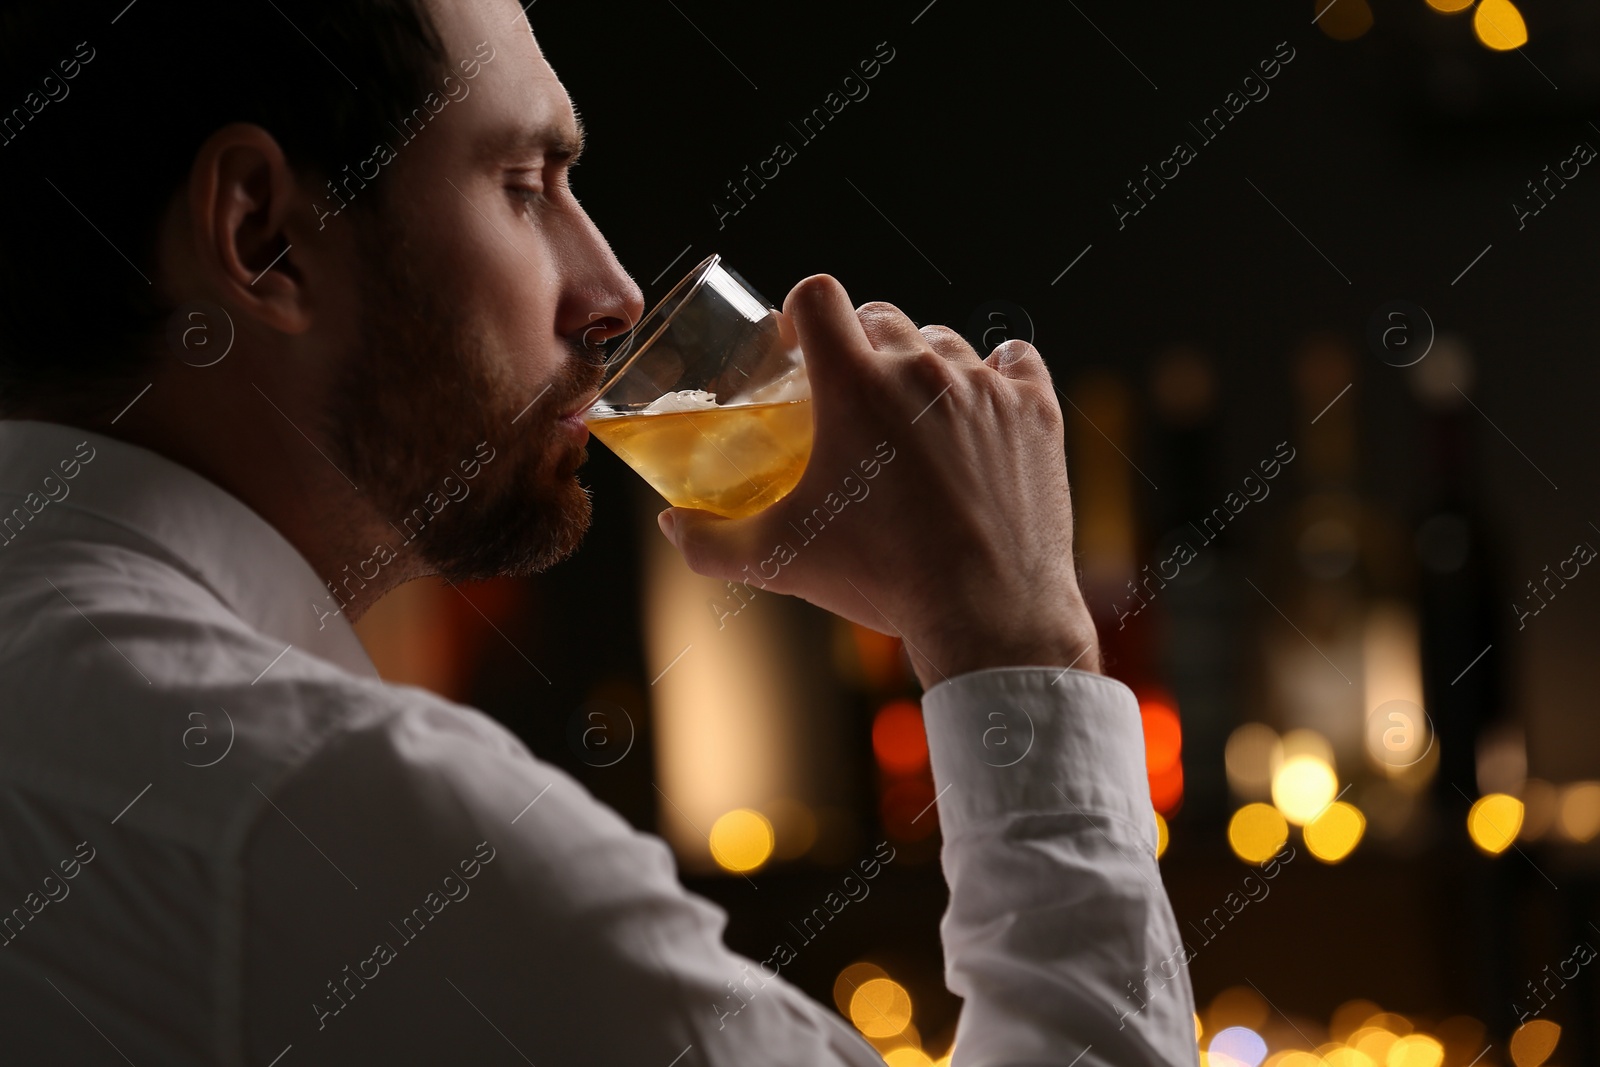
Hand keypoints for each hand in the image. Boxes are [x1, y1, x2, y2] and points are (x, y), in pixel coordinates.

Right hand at [656, 274, 1099, 687]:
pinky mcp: (1036, 409)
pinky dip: (997, 375)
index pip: (819, 295)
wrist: (989, 614)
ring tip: (915, 416)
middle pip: (881, 316)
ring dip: (923, 366)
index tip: (802, 347)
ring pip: (944, 342)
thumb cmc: (883, 581)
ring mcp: (985, 385)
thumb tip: (671, 526)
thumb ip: (711, 541)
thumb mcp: (781, 560)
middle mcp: (922, 368)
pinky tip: (981, 404)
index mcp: (854, 385)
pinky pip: (1014, 360)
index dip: (803, 312)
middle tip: (855, 397)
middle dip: (861, 346)